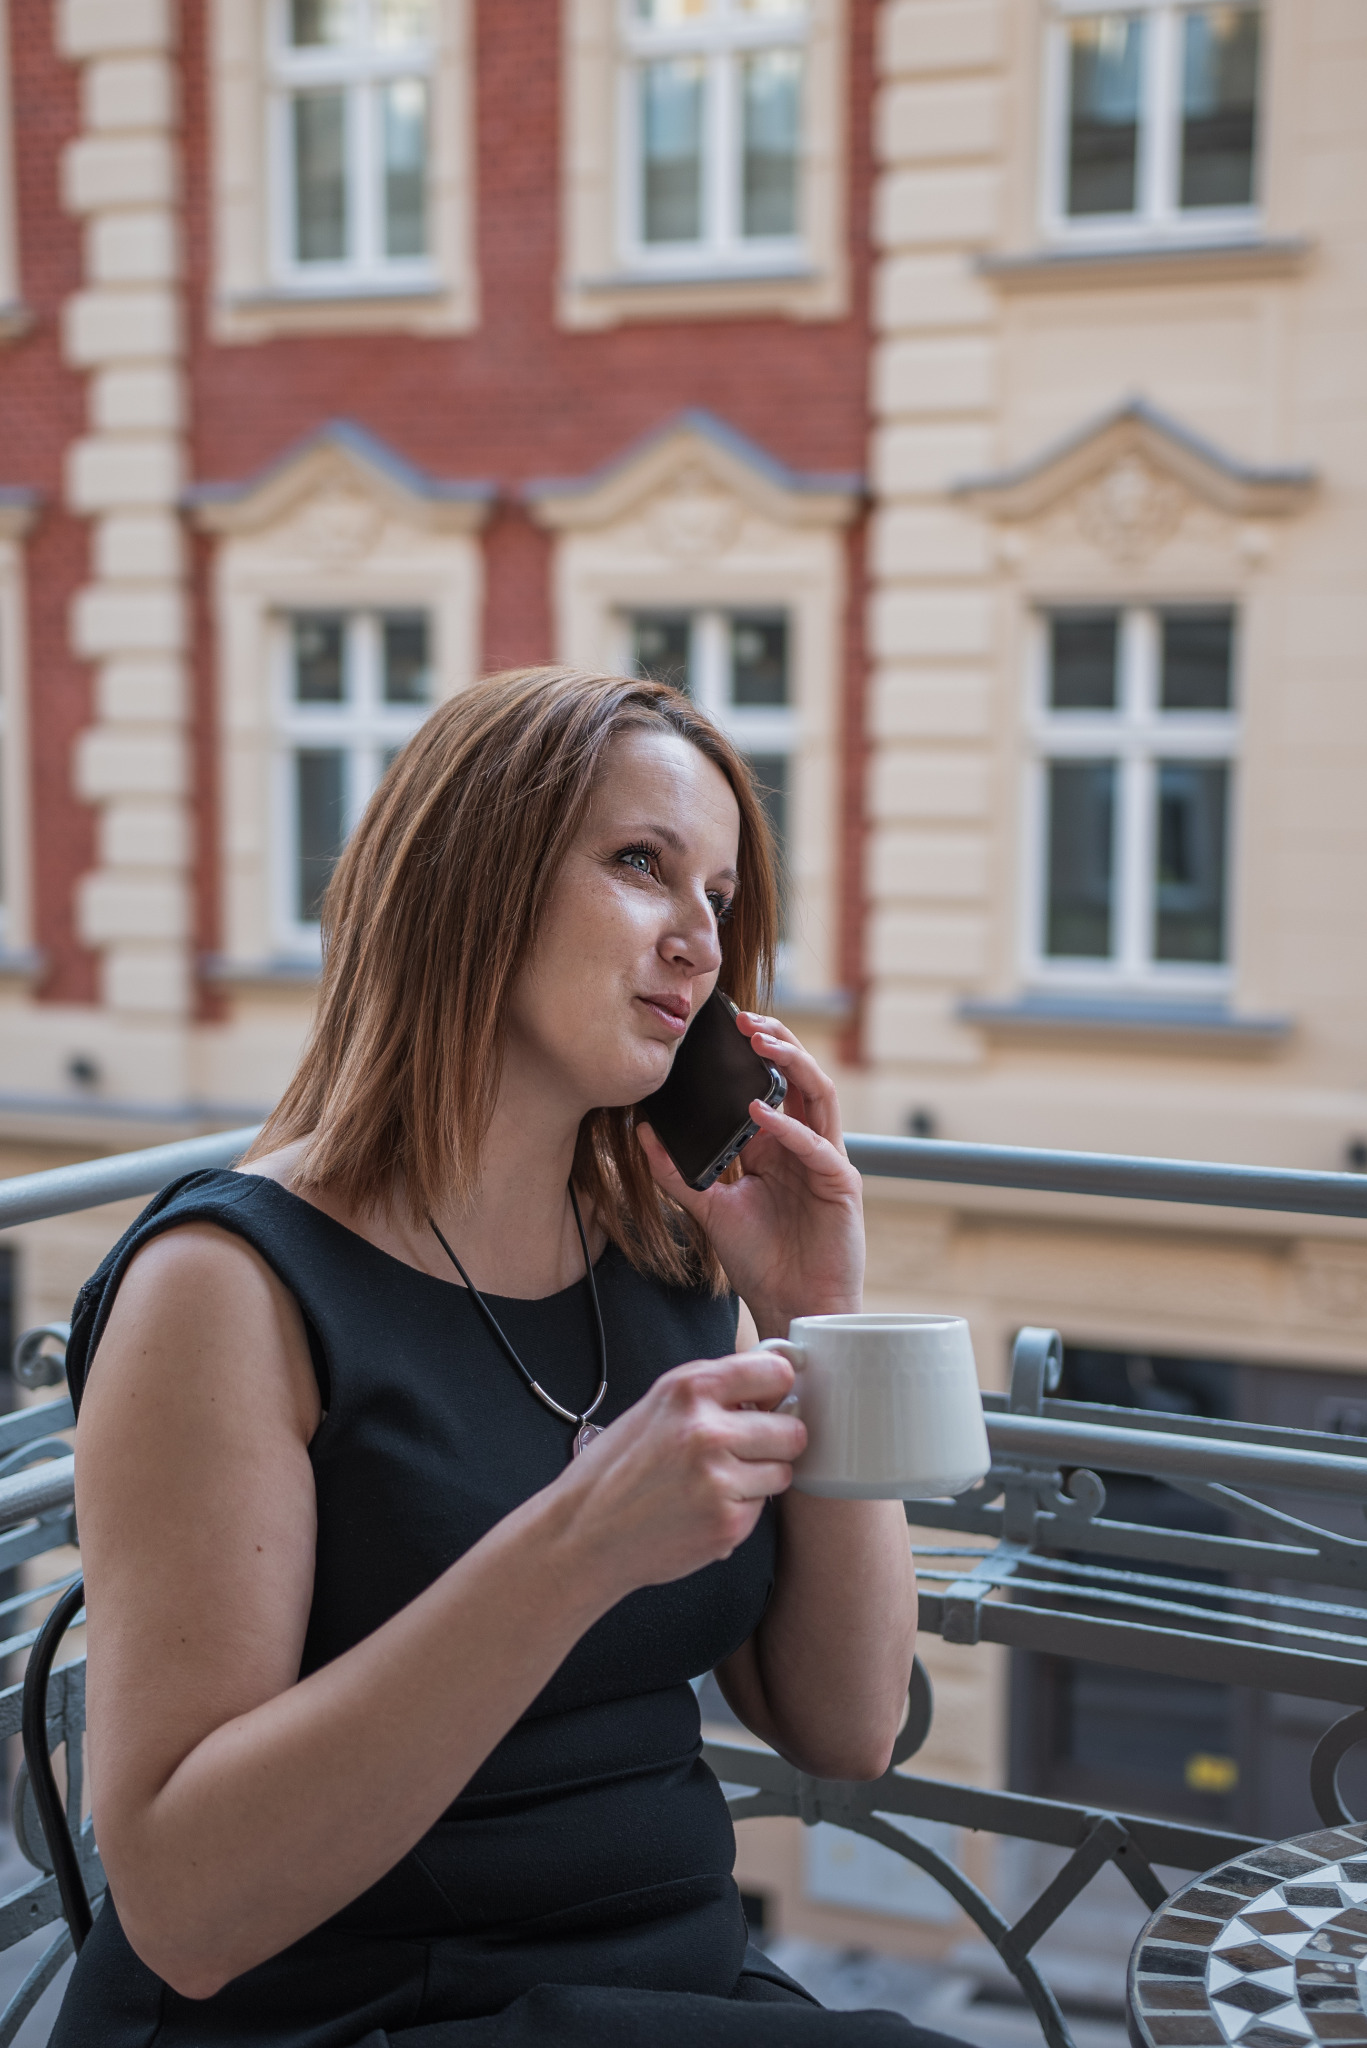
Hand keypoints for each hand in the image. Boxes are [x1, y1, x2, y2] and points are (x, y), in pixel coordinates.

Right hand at [557, 1349, 805, 1597]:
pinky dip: (740, 1509)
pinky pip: (763, 1508)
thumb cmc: (619, 1467)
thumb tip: (774, 1383)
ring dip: (760, 1478)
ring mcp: (719, 1480)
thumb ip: (712, 1389)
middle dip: (775, 1441)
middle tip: (743, 1451)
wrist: (585, 1532)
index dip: (778, 1389)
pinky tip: (704, 1508)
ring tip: (716, 1482)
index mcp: (689, 1389)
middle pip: (793, 1430)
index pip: (777, 1371)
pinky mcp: (727, 1524)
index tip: (771, 1400)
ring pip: (783, 1472)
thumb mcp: (657, 1404)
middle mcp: (707, 1430)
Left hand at [637, 1016, 864, 1337]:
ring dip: (792, 1064)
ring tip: (760, 1043)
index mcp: (779, 1146)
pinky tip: (762, 1114)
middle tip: (745, 1020)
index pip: (774, 1083)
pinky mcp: (841, 1186)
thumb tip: (643, 1132)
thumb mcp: (709, 1209)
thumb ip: (678, 1172)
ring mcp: (827, 1162)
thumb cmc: (760, 1261)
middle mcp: (807, 1146)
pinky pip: (818, 1147)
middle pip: (802, 1077)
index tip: (723, 1028)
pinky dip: (789, 1127)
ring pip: (820, 1096)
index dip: (754, 1052)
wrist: (791, 1307)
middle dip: (777, 1041)